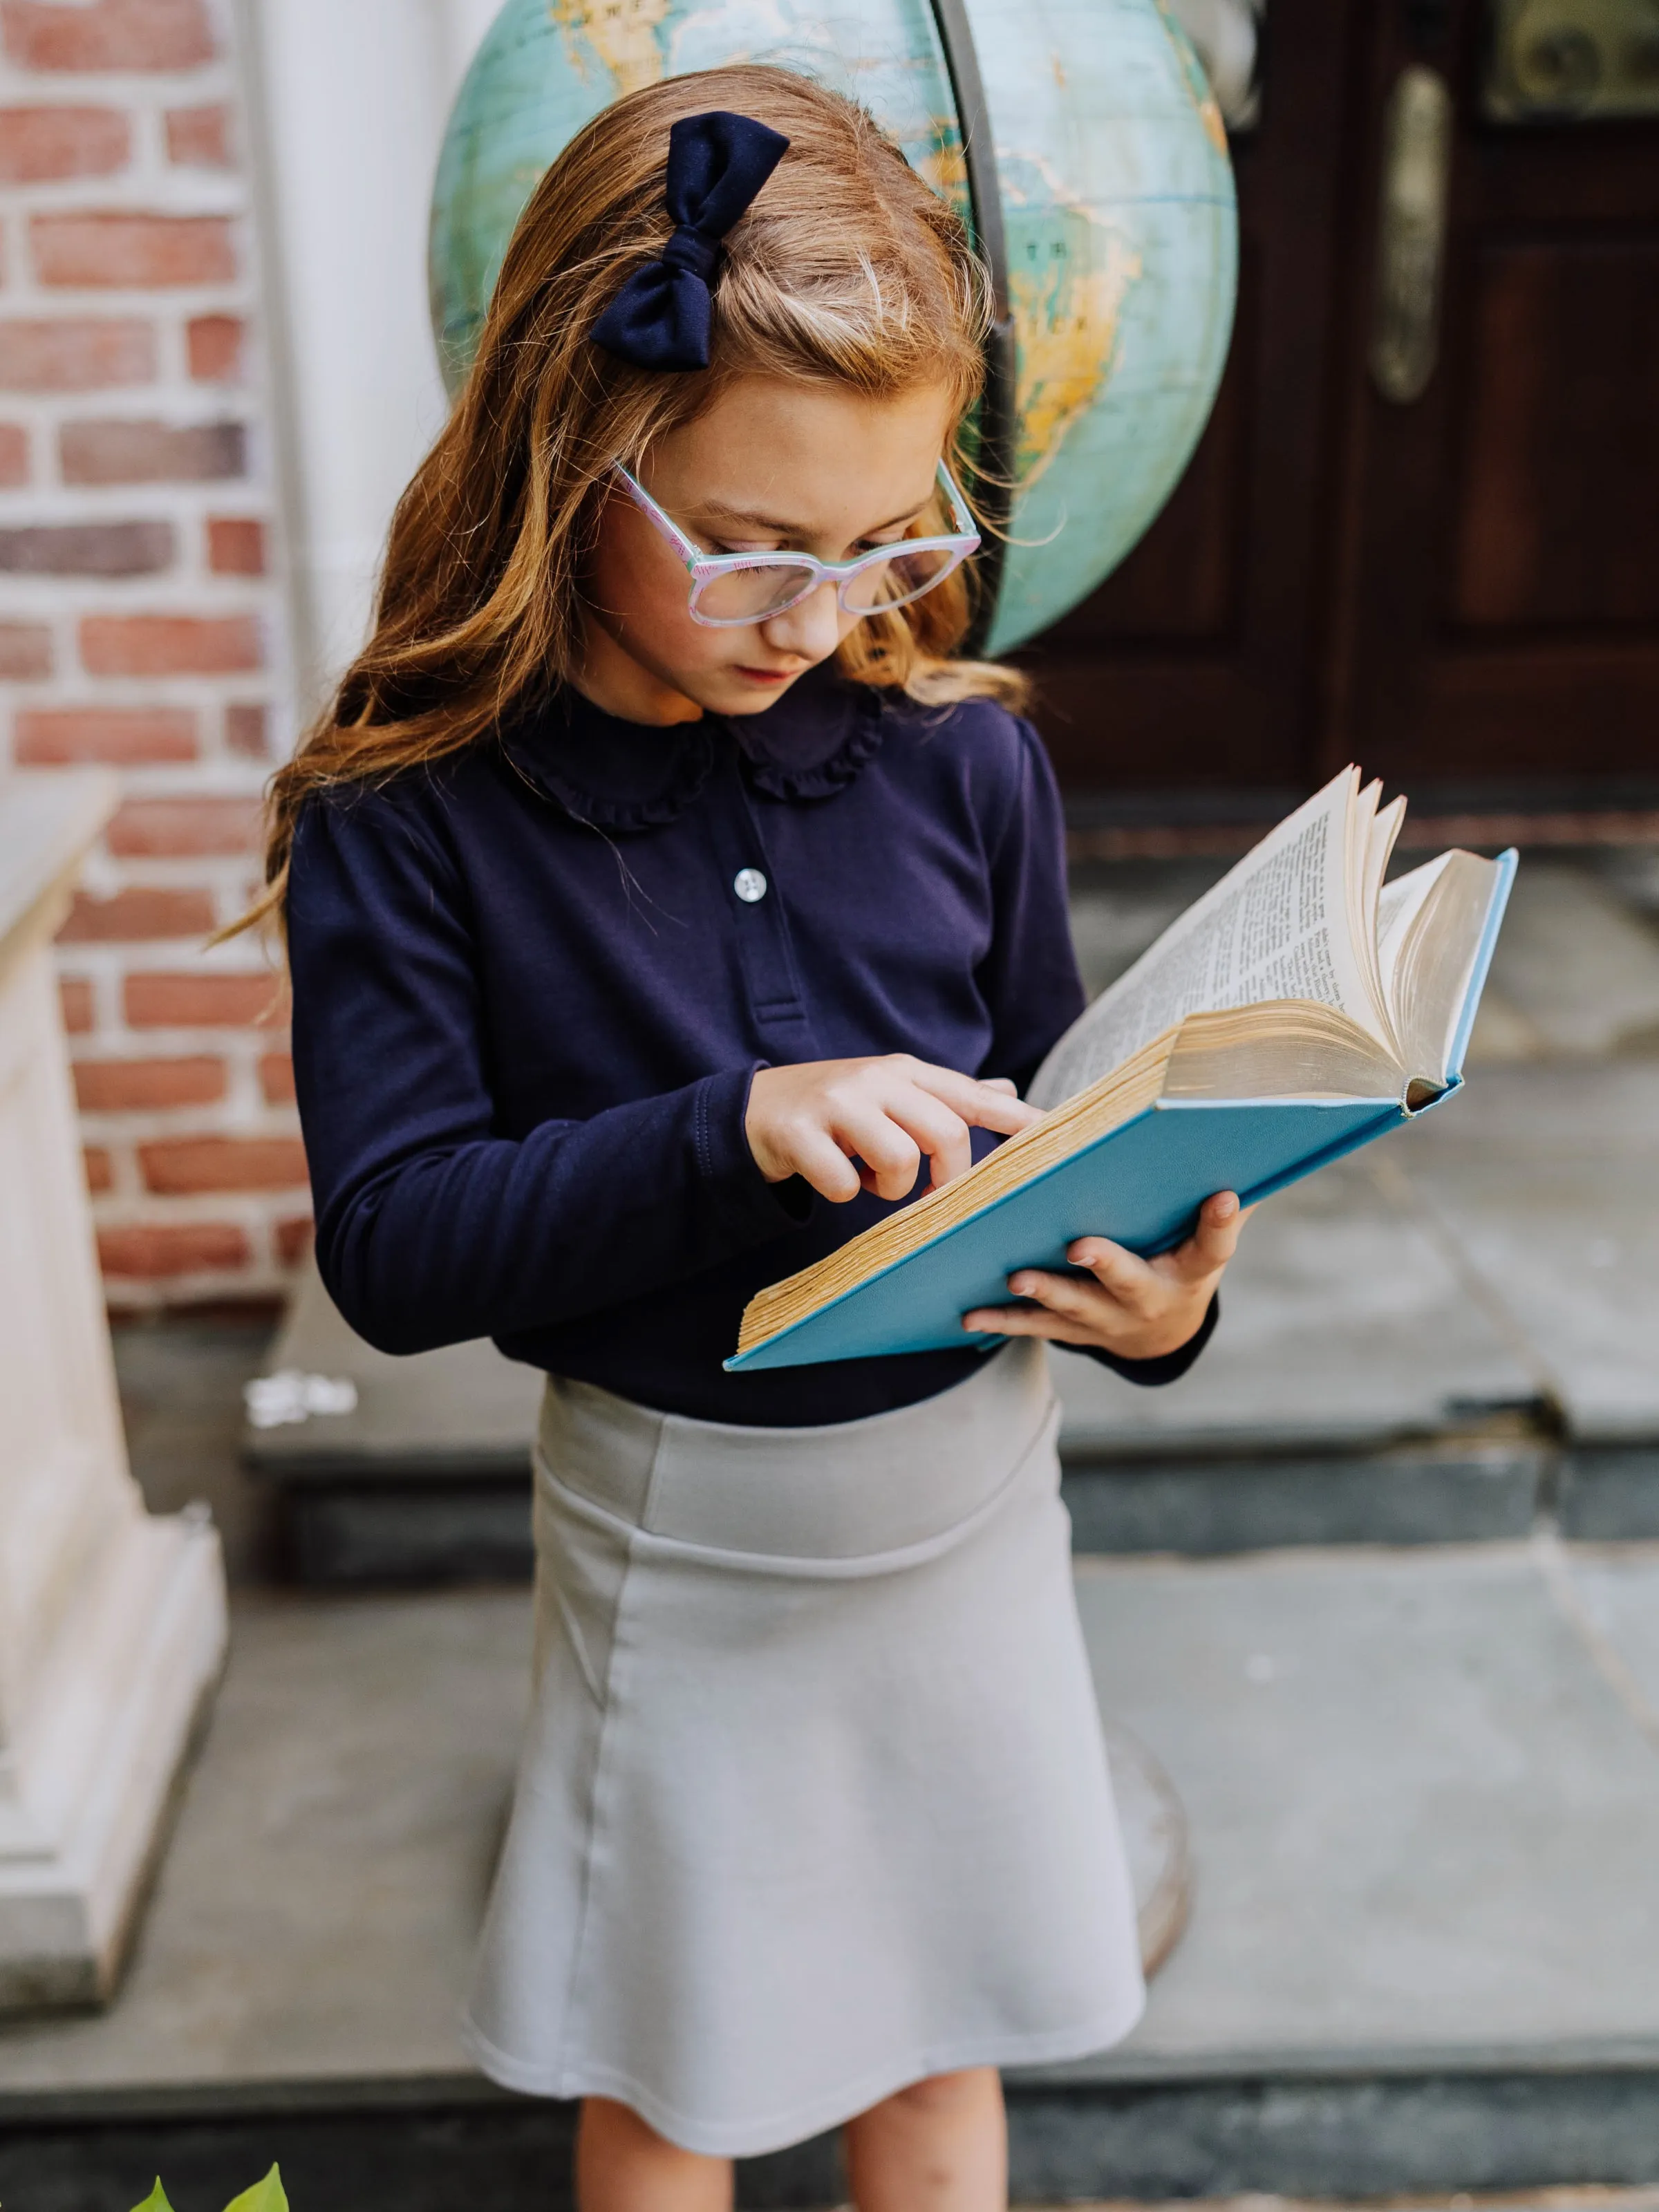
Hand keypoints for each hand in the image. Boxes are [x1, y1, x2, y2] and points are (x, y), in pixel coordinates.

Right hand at [746, 1055, 1041, 1203]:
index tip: (1050, 1134)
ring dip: (889, 1188)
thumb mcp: (891, 1093)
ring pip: (898, 1160)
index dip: (1012, 1119)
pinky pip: (843, 1183)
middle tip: (928, 1194)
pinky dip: (842, 1193)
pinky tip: (830, 1176)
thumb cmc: (836, 1110)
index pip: (969, 1094)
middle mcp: (875, 1079)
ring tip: (868, 1179)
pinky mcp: (799, 1132)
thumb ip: (946, 1097)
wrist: (753, 1109)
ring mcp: (836, 1103)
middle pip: (944, 1132)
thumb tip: (1008, 1092)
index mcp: (904, 1072)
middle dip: (944, 1175)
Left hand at [962, 1191, 1252, 1360]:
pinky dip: (1004, 1320)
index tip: (1222, 1196)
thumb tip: (1235, 1141)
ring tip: (1016, 1278)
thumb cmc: (1180, 1256)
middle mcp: (1152, 1298)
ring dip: (1045, 1292)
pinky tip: (970, 1314)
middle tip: (1079, 1246)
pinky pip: (1038, 1326)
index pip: (1214, 1245)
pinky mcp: (1077, 1331)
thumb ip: (1217, 1197)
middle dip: (1105, 1263)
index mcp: (1191, 1268)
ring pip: (1076, 1306)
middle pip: (1130, 1280)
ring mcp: (1111, 1320)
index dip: (1219, 1222)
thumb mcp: (1203, 1234)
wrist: (1162, 1330)